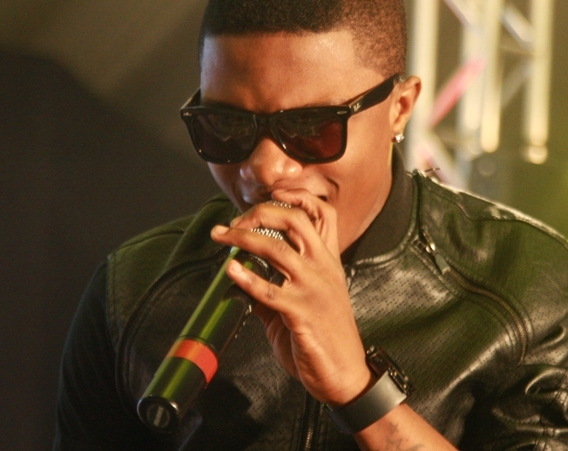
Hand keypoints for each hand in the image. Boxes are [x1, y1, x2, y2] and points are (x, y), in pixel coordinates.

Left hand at [210, 190, 371, 405]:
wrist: (345, 373)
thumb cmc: (326, 337)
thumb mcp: (304, 303)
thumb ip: (275, 285)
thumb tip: (241, 278)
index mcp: (329, 261)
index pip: (323, 212)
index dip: (297, 195)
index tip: (272, 194)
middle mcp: (324, 268)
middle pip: (295, 219)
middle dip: (261, 212)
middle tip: (235, 221)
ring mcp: (313, 289)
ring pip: (277, 249)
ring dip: (244, 238)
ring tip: (223, 237)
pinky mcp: (301, 313)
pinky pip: (267, 290)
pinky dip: (245, 277)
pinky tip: (230, 270)